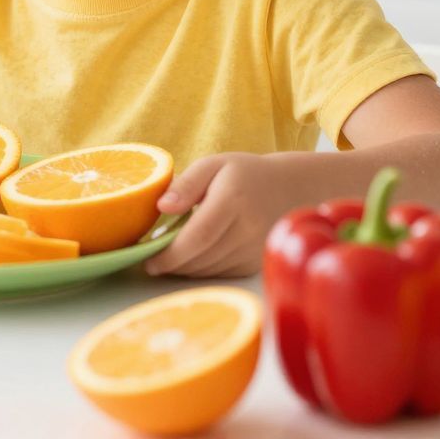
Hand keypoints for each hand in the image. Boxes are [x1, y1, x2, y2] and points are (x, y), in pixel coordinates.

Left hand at [143, 153, 288, 277]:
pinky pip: (222, 273)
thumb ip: (185, 184)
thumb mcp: (212, 165)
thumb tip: (162, 207)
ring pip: (210, 269)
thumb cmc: (243, 174)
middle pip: (202, 257)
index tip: (149, 260)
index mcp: (233, 200)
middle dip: (172, 264)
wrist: (290, 189)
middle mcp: (247, 229)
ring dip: (185, 268)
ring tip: (169, 257)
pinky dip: (202, 269)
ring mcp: (254, 249)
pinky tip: (193, 257)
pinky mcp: (256, 263)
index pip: (198, 235)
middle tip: (152, 261)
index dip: (171, 253)